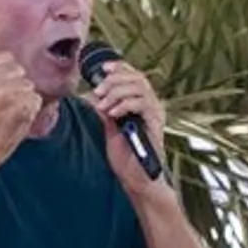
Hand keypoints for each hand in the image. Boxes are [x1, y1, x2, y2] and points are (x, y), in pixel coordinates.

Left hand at [87, 59, 167, 194]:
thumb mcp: (110, 129)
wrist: (137, 180)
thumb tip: (92, 96)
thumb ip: (105, 111)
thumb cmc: (127, 158)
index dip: (120, 67)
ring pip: (140, 87)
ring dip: (117, 92)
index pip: (134, 75)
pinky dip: (125, 104)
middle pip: (138, 77)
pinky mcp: (155, 124)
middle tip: (98, 92)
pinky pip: (142, 104)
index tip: (103, 69)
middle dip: (114, 80)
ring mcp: (155, 114)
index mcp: (142, 104)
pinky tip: (113, 113)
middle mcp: (152, 106)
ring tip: (103, 104)